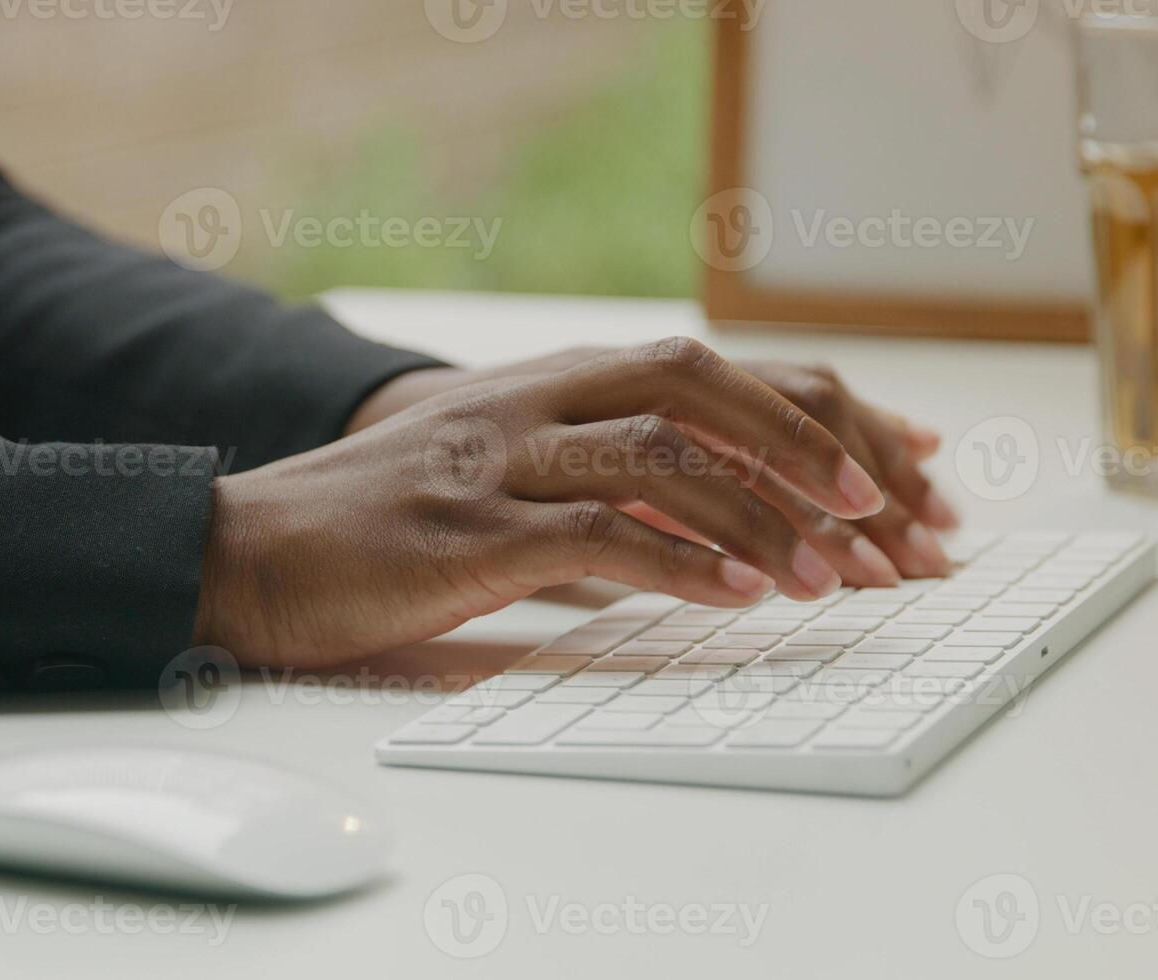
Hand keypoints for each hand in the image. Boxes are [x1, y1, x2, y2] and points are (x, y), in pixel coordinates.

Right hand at [196, 337, 887, 669]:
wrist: (249, 551)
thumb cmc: (379, 529)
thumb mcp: (500, 481)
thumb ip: (597, 483)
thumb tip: (717, 527)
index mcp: (548, 382)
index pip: (712, 371)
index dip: (820, 410)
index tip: (908, 463)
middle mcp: (530, 400)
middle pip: (700, 386)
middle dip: (814, 446)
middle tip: (899, 516)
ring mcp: (494, 460)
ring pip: (660, 459)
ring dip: (764, 514)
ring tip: (839, 574)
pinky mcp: (463, 532)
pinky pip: (592, 535)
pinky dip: (679, 565)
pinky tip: (741, 597)